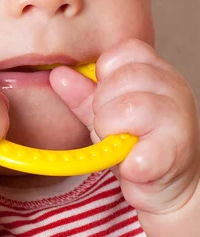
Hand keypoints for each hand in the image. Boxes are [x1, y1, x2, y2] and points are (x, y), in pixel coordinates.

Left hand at [50, 39, 199, 215]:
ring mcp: (178, 120)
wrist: (169, 187)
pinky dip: (126, 164)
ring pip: (129, 108)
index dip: (106, 73)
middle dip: (102, 105)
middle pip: (123, 77)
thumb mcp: (107, 113)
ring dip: (111, 131)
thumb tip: (58, 74)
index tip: (106, 96)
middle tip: (110, 126)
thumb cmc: (138, 143)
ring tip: (119, 144)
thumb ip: (84, 94)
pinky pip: (138, 153)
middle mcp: (173, 88)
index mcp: (157, 72)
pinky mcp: (174, 155)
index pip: (126, 50)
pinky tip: (131, 166)